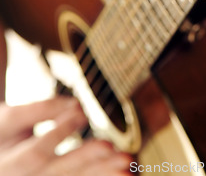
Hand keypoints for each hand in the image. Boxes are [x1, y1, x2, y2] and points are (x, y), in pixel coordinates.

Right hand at [0, 97, 131, 174]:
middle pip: (58, 173)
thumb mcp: (13, 119)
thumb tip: (77, 104)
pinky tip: (121, 175)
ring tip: (125, 162)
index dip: (60, 132)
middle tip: (112, 148)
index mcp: (8, 163)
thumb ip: (42, 110)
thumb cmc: (5, 132)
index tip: (81, 113)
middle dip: (86, 160)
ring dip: (100, 174)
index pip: (36, 151)